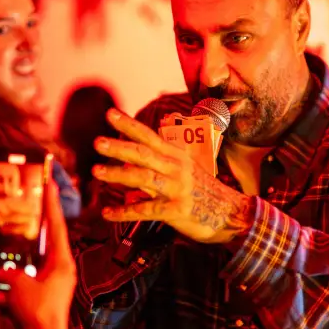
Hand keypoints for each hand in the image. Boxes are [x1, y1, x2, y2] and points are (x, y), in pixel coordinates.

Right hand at [0, 181, 75, 328]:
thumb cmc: (38, 310)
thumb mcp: (19, 285)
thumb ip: (9, 273)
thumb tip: (1, 273)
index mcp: (62, 262)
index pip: (57, 225)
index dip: (52, 204)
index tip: (51, 183)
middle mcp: (59, 271)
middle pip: (42, 246)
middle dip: (27, 236)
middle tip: (21, 214)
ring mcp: (50, 287)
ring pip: (28, 270)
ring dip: (10, 270)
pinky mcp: (40, 302)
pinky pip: (20, 292)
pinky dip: (5, 294)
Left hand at [92, 108, 253, 243]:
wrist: (232, 214)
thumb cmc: (204, 192)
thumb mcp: (187, 170)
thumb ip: (161, 162)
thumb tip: (136, 153)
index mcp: (177, 156)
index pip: (149, 136)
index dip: (129, 124)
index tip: (110, 113)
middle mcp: (176, 169)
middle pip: (144, 154)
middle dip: (119, 147)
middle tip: (97, 142)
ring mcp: (177, 189)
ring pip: (143, 178)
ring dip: (118, 174)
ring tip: (97, 172)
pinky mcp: (177, 211)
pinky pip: (146, 210)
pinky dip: (125, 212)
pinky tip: (108, 214)